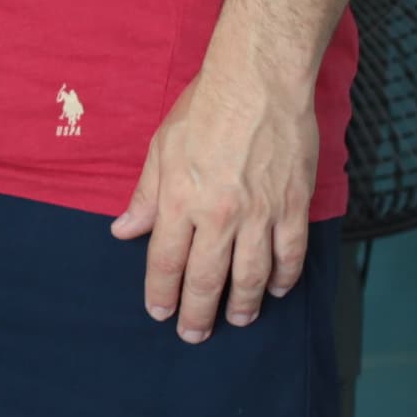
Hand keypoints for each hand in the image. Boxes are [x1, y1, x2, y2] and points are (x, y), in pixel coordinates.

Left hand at [110, 57, 320, 342]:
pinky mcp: (292, 206)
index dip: (161, 293)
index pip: (166, 262)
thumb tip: (124, 232)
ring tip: (236, 320)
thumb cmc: (204, 107)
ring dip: (242, 305)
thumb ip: (146, 195)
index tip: (159, 313)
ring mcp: (260, 214)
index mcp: (181, 200)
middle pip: (206, 279)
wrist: (258, 82)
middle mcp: (219, 215)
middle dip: (197, 313)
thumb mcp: (161, 147)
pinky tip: (275, 289)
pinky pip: (290, 255)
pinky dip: (283, 278)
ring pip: (251, 277)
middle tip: (193, 335)